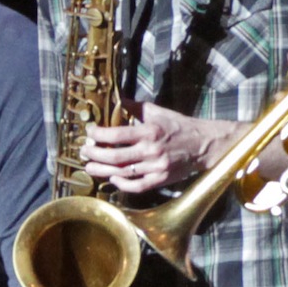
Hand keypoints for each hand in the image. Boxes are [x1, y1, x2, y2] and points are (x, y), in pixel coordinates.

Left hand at [84, 103, 220, 193]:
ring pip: (123, 172)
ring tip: (89, 167)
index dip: (98, 135)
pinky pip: (137, 186)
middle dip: (95, 155)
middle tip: (84, 152)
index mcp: (150, 131)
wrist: (204, 144)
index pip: (116, 135)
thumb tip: (116, 100)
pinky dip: (122, 184)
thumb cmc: (179, 126)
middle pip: (115, 157)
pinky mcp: (161, 180)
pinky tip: (112, 179)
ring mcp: (156, 167)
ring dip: (102, 171)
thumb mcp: (158, 112)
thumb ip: (136, 107)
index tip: (89, 133)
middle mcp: (151, 150)